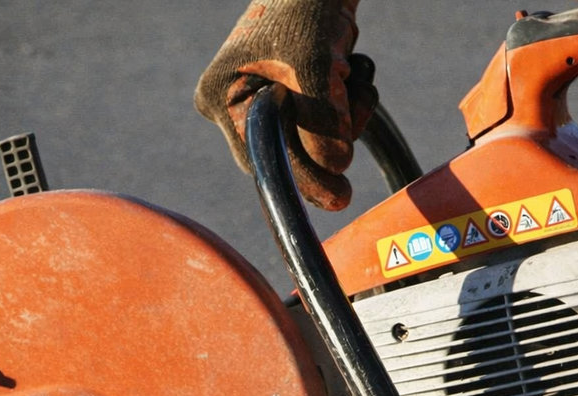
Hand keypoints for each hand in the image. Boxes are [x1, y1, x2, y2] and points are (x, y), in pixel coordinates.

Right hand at [194, 0, 375, 210]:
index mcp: (221, 98)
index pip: (263, 157)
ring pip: (311, 137)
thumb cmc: (308, 7)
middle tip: (356, 105)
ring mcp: (262, 97)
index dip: (304, 177)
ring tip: (353, 74)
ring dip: (345, 114)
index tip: (339, 195)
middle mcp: (233, 103)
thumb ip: (321, 124)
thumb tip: (334, 169)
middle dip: (329, 132)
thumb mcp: (316, 68)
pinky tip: (351, 70)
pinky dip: (346, 101)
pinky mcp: (292, 91)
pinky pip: (322, 118)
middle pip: (288, 151)